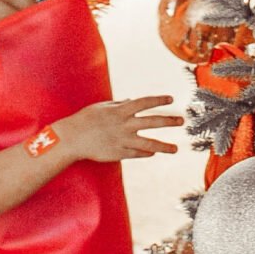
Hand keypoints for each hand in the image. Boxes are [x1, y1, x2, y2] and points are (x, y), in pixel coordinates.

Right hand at [61, 95, 184, 162]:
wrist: (72, 139)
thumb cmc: (85, 120)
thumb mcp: (102, 107)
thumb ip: (119, 104)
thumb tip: (132, 101)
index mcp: (121, 111)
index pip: (145, 103)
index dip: (159, 100)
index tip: (171, 99)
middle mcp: (124, 125)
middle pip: (152, 122)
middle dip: (169, 121)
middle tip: (182, 121)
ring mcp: (123, 140)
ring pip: (149, 144)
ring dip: (164, 146)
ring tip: (176, 149)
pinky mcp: (119, 154)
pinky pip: (137, 154)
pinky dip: (146, 153)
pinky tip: (153, 152)